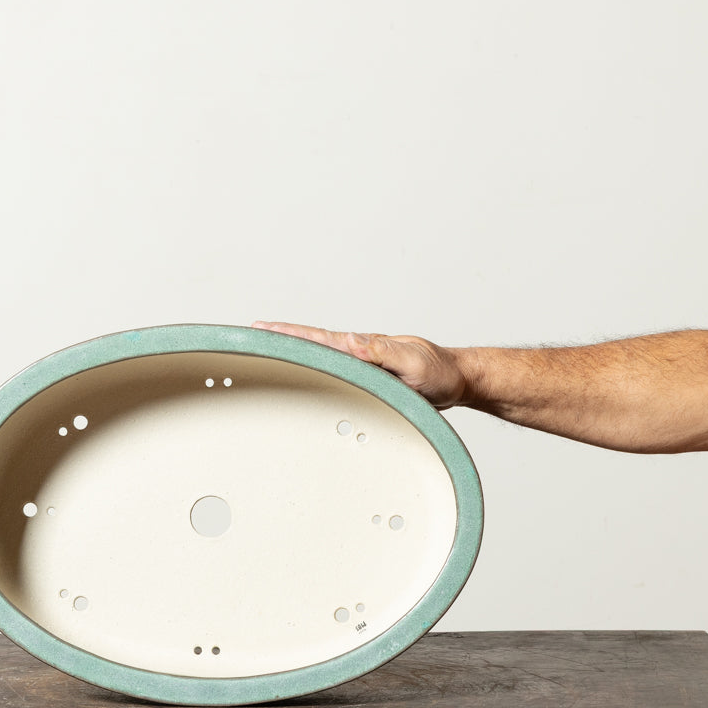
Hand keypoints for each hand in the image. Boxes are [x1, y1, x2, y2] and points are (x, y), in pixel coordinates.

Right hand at [252, 321, 468, 409]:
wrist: (457, 379)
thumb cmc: (438, 373)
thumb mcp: (413, 363)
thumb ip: (382, 352)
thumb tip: (349, 341)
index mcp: (364, 347)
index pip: (320, 338)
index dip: (290, 334)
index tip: (262, 329)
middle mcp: (359, 352)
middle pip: (313, 342)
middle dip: (281, 337)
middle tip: (251, 335)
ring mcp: (361, 363)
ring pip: (321, 355)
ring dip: (293, 350)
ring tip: (266, 349)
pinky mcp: (366, 376)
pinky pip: (333, 368)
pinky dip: (313, 364)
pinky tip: (303, 370)